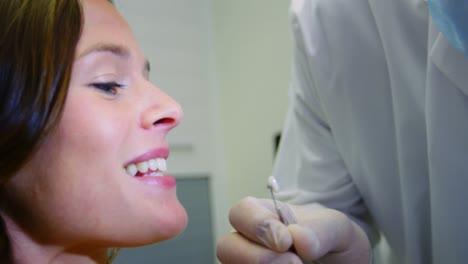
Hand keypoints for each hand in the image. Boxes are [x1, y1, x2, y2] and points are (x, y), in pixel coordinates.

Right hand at [216, 197, 370, 263]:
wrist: (339, 263)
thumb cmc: (330, 241)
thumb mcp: (337, 228)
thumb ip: (321, 230)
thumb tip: (298, 238)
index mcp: (263, 214)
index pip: (241, 212)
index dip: (259, 226)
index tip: (286, 241)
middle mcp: (248, 241)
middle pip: (226, 246)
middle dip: (258, 257)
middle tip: (294, 263)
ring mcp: (248, 263)